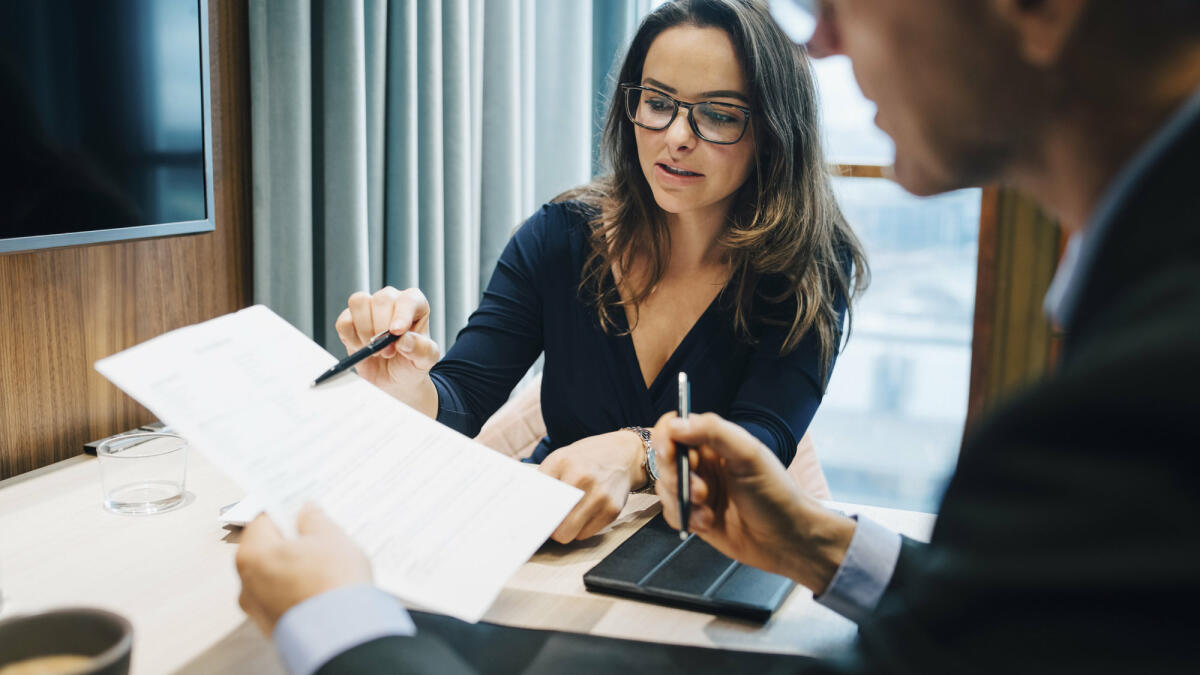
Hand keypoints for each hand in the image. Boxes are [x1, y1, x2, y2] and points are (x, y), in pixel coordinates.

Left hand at [235, 504, 371, 634]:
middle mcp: (247, 583)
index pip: (262, 520)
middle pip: (267, 550)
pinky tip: (323, 586)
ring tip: (326, 564)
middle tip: (319, 535)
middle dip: (291, 541)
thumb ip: (314, 519)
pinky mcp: (274, 627)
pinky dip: (299, 590)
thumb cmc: (333, 583)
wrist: (344, 634)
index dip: (284, 510)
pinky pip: (284, 598)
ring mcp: (259, 609)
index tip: (301, 507)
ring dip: (295, 567)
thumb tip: (307, 512)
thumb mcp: (330, 537)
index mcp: (253, 554)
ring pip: (275, 576)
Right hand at [334, 286, 440, 416]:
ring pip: (359, 303)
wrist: (394, 380)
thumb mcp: (425, 360)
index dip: (401, 314)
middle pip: (381, 299)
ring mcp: (369, 308)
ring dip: (365, 331)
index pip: (408, 299)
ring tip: (376, 350)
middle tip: (388, 351)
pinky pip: (344, 321)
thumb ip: (421, 349)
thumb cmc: (412, 364)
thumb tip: (404, 339)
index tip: (396, 332)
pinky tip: (361, 348)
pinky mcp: (350, 321)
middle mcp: (392, 301)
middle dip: (382, 328)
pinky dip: (350, 337)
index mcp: (415, 305)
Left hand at [539, 430, 647, 542]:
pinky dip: (581, 528)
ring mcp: (600, 496)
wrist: (625, 455)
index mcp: (563, 462)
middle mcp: (583, 478)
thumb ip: (544, 480)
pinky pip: (586, 534)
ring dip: (565, 529)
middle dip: (549, 526)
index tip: (526, 519)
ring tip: (568, 515)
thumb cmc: (587, 459)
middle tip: (548, 521)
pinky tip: (585, 513)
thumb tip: (528, 509)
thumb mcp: (561, 458)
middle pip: (553, 522)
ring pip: (569, 534)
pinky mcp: (612, 510)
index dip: (531, 511)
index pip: (537, 498)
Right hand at [651, 412, 854, 593]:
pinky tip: (707, 522)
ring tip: (707, 508)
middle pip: (664, 459)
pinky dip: (685, 518)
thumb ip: (714, 431)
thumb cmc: (775, 494)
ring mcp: (697, 491)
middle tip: (700, 489)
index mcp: (715, 442)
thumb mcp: (749, 455)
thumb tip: (676, 423)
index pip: (676, 427)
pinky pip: (670, 512)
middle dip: (676, 475)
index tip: (670, 452)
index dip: (666, 437)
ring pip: (664, 487)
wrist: (788, 539)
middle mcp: (703, 464)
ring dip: (682, 499)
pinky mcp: (694, 516)